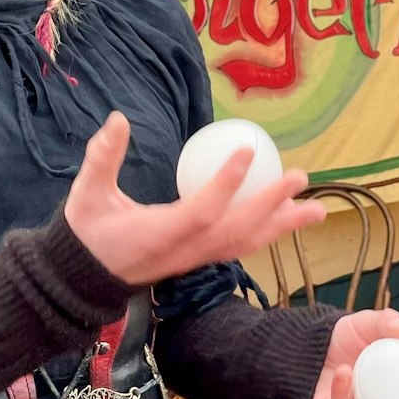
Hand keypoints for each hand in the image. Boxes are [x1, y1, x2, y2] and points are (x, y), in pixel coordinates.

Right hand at [66, 112, 325, 284]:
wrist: (82, 279)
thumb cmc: (85, 234)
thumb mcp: (87, 195)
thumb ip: (102, 158)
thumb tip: (118, 119)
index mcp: (159, 235)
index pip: (202, 211)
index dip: (226, 184)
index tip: (248, 152)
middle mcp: (185, 251)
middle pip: (237, 231)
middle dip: (272, 204)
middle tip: (300, 177)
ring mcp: (194, 258)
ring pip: (245, 244)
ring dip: (282, 226)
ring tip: (317, 210)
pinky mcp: (198, 259)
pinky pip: (239, 247)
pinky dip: (266, 233)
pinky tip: (286, 219)